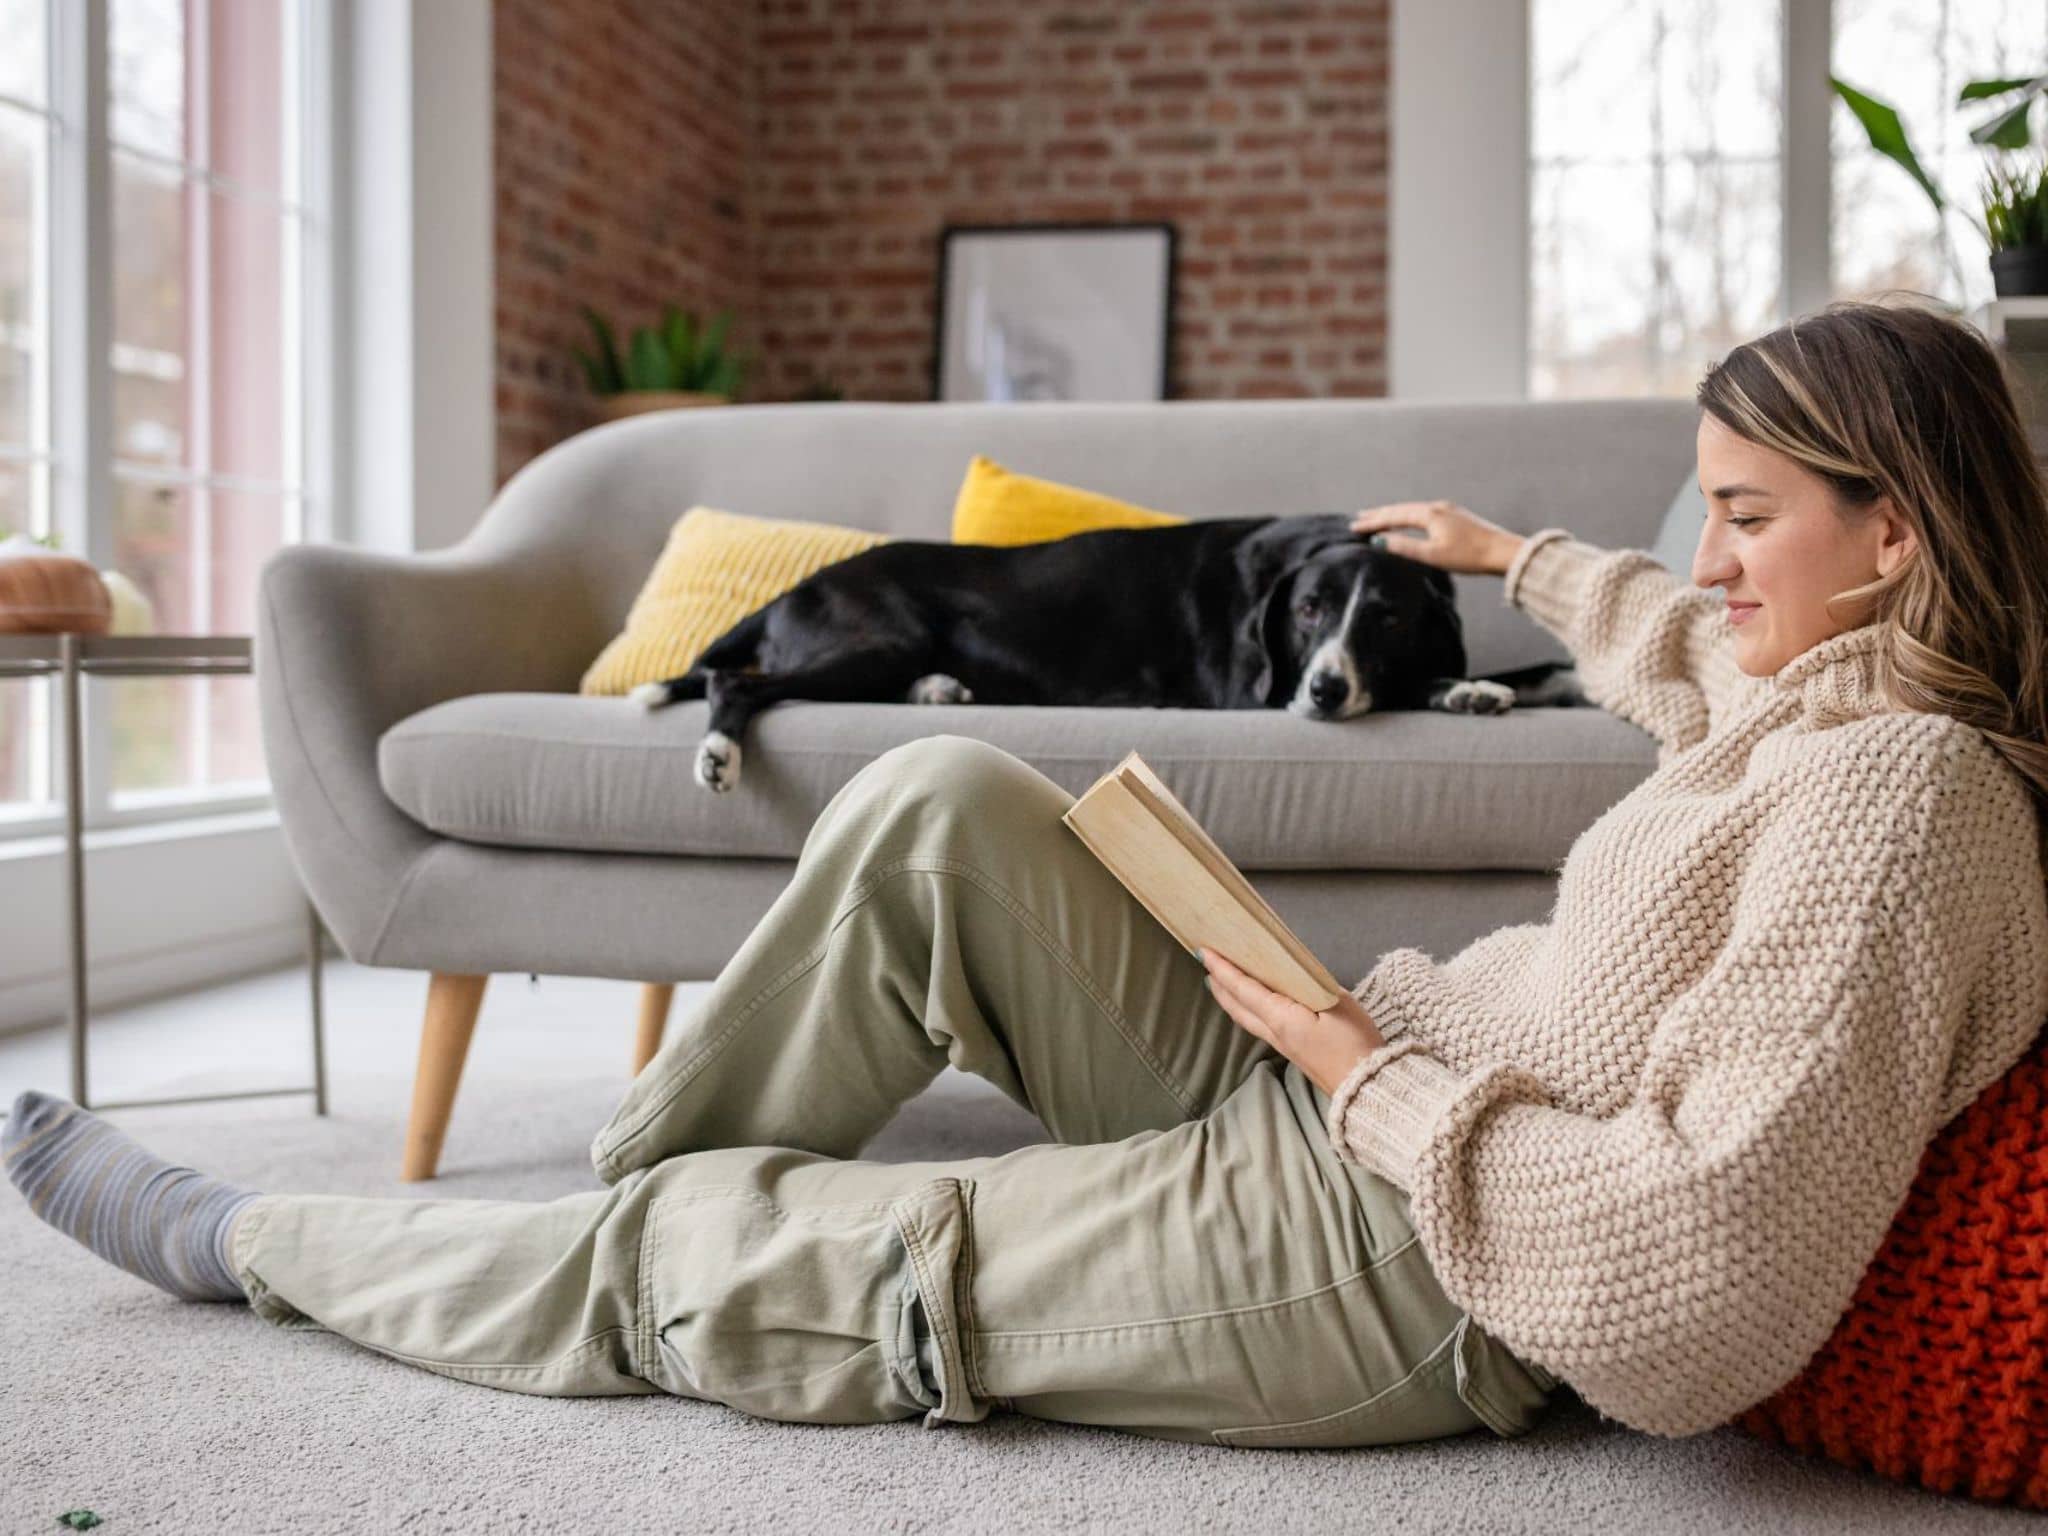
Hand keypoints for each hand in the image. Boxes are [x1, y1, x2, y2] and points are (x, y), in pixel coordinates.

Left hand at [1199, 947, 1385, 1097]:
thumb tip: (1296, 976)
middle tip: (1206, 962)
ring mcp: (1281, 1045)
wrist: (1364, 1087)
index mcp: (1281, 1018)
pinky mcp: (1292, 1051)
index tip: (1205, 952)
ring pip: (1246, 1018)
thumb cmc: (1354, 1044)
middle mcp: (1274, 1033)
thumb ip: (1313, 985)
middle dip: (1219, 984)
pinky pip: (1259, 1025)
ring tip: (1222, 982)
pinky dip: (1247, 1009)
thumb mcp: (1339, 1004)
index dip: (1223, 970)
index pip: (1243, 989)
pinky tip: (1253, 1003)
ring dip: (1231, 998)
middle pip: (1237, 1006)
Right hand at [1350, 499, 1521, 575]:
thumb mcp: (1433, 555)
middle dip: (1380, 514)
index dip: (1373, 522)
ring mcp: (1448, 510)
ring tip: (1379, 518)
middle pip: (1401, 509)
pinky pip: (1424, 513)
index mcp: (1429, 514)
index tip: (1354, 527)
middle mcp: (1437, 507)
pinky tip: (1408, 520)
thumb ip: (1405, 547)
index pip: (1393, 516)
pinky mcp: (1456, 517)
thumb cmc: (1469, 556)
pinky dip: (1409, 516)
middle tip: (1360, 517)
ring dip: (1394, 514)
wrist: (1503, 552)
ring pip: (1413, 510)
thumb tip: (1380, 541)